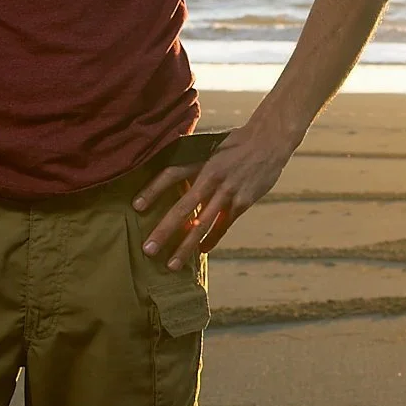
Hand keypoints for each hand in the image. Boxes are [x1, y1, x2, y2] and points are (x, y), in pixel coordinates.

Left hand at [133, 124, 295, 265]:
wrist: (269, 140)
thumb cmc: (234, 144)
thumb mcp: (208, 148)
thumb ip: (190, 164)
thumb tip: (169, 178)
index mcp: (200, 161)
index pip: (171, 174)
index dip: (153, 190)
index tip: (136, 207)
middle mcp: (212, 178)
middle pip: (183, 207)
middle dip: (164, 230)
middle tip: (148, 250)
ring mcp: (228, 192)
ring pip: (203, 224)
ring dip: (186, 246)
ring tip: (172, 265)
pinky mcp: (243, 202)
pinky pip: (223, 226)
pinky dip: (211, 240)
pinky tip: (202, 251)